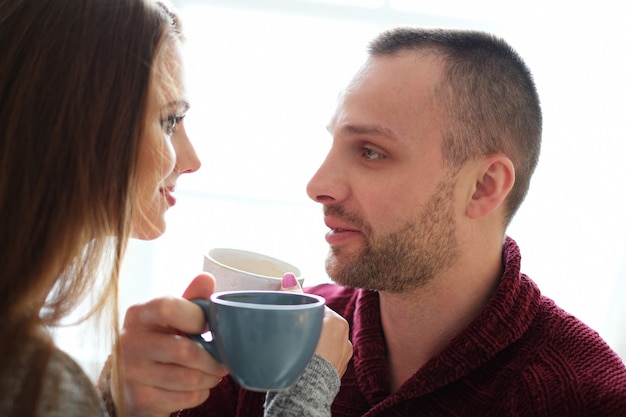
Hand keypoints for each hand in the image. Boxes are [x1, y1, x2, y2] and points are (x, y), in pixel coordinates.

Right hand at [114, 273, 228, 416]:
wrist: (125, 381)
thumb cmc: (157, 341)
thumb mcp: (171, 317)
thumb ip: (190, 299)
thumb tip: (206, 279)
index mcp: (138, 315)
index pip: (168, 307)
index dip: (196, 317)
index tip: (207, 326)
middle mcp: (129, 343)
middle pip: (186, 351)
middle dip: (213, 359)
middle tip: (222, 360)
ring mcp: (130, 373)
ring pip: (190, 378)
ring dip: (210, 377)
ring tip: (211, 373)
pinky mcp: (138, 400)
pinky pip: (186, 397)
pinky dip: (200, 393)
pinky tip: (195, 386)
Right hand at [280, 274, 352, 377]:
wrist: (305, 393)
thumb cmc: (297, 356)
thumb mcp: (294, 323)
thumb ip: (293, 297)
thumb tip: (289, 277)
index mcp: (336, 321)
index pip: (317, 309)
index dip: (303, 313)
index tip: (292, 319)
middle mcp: (345, 336)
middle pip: (323, 324)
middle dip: (309, 327)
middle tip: (292, 335)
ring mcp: (345, 354)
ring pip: (327, 341)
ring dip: (316, 343)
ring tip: (298, 350)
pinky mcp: (342, 370)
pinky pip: (329, 357)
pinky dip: (320, 357)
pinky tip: (307, 361)